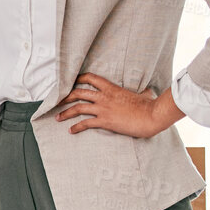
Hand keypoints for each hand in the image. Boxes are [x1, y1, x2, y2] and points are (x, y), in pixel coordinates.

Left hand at [56, 73, 180, 137]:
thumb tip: (147, 91)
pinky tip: (71, 131)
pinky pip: (86, 123)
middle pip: (78, 92)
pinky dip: (76, 127)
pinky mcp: (105, 121)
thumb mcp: (143, 94)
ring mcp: (104, 108)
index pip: (91, 78)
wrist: (153, 115)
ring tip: (58, 118)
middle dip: (65, 97)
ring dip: (66, 113)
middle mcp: (105, 96)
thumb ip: (141, 92)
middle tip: (57, 101)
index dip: (78, 78)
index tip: (70, 82)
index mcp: (112, 88)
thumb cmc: (150, 105)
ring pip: (78, 108)